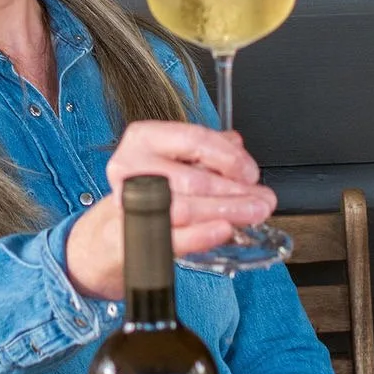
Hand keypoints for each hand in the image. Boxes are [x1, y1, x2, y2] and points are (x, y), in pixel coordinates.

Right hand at [64, 121, 277, 299]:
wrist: (112, 231)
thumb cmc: (148, 190)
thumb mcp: (175, 161)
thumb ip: (206, 152)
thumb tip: (238, 147)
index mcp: (144, 138)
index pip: (194, 139)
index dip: (229, 157)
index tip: (251, 173)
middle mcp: (130, 166)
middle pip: (192, 178)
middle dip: (234, 191)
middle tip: (261, 199)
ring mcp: (126, 202)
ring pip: (184, 207)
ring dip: (225, 212)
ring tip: (251, 214)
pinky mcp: (128, 236)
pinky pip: (171, 236)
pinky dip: (202, 233)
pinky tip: (223, 229)